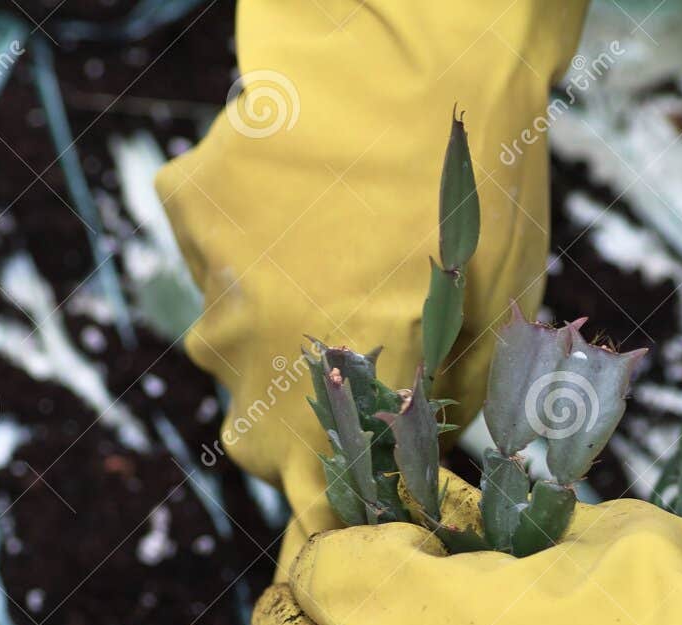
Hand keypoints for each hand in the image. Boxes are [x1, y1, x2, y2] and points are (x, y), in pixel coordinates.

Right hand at [156, 0, 588, 539]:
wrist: (423, 66)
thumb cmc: (482, 205)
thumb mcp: (492, 326)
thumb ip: (445, 408)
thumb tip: (430, 449)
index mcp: (333, 409)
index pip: (306, 501)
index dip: (329, 496)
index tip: (352, 479)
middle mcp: (254, 365)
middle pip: (251, 427)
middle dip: (292, 407)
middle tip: (349, 336)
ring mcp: (213, 286)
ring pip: (225, 328)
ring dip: (267, 310)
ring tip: (331, 244)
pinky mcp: (189, 211)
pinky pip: (208, 244)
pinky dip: (242, 230)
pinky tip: (298, 187)